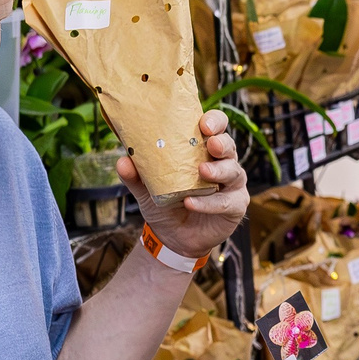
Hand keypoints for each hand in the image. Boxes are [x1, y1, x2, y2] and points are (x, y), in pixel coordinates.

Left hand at [121, 107, 248, 260]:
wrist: (172, 237)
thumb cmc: (165, 204)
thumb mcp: (147, 189)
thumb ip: (136, 175)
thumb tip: (123, 161)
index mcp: (203, 150)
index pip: (216, 127)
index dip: (215, 121)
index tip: (203, 123)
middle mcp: (222, 163)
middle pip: (229, 145)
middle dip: (221, 142)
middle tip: (210, 144)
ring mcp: (232, 184)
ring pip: (233, 171)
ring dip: (218, 170)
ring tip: (201, 172)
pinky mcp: (235, 206)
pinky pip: (226, 202)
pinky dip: (209, 203)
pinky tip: (191, 203)